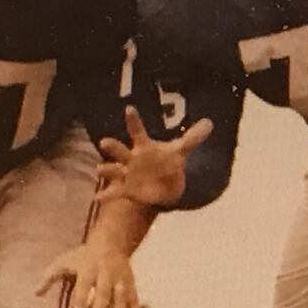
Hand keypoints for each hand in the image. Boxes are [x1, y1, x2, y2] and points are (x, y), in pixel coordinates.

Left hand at [37, 243, 139, 307]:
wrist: (110, 242)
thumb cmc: (82, 256)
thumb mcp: (64, 262)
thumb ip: (50, 277)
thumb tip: (36, 294)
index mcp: (88, 267)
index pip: (83, 285)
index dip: (80, 299)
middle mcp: (105, 272)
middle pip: (103, 293)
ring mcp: (120, 277)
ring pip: (120, 297)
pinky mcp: (130, 282)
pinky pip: (134, 297)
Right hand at [95, 105, 212, 207]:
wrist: (160, 185)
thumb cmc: (166, 163)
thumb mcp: (180, 151)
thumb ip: (192, 138)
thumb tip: (210, 122)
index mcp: (144, 146)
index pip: (138, 131)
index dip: (134, 120)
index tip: (129, 109)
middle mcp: (131, 158)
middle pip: (120, 150)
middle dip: (112, 146)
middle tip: (104, 142)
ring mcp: (126, 174)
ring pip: (113, 170)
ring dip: (106, 170)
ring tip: (99, 170)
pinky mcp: (125, 189)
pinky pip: (114, 192)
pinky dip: (106, 195)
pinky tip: (97, 198)